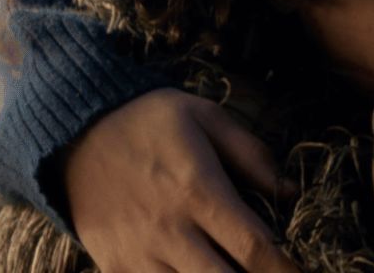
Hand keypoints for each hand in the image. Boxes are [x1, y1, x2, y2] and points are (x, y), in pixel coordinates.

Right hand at [63, 88, 297, 272]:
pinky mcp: (113, 266)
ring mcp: (138, 253)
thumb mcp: (204, 117)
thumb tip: (287, 193)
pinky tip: (196, 272)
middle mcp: (169, 230)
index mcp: (198, 191)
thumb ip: (250, 154)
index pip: (253, 247)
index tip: (303, 272)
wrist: (70, 133)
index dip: (284, 268)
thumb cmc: (146, 120)